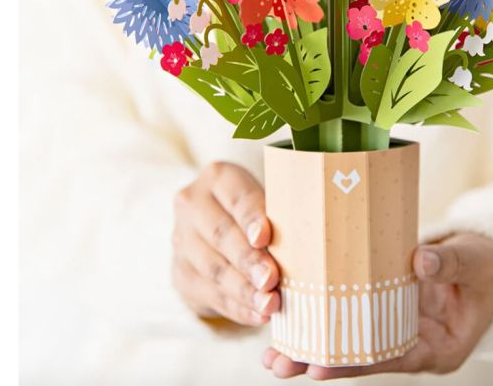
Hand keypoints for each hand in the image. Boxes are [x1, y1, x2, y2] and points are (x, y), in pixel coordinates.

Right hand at [172, 161, 279, 325]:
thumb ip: (282, 216)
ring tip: (269, 304)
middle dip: (248, 260)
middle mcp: (192, 205)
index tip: (265, 238)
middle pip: (221, 234)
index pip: (236, 197)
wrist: (215, 230)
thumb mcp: (268, 201)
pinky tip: (258, 316)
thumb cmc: (257, 213)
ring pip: (213, 268)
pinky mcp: (181, 274)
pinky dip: (238, 308)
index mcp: (219, 177)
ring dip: (244, 290)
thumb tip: (311, 242)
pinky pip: (210, 294)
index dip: (251, 218)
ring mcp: (182, 240)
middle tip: (270, 279)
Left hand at [262, 233, 492, 378]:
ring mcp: (392, 326)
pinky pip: (346, 312)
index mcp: (438, 347)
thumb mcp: (477, 263)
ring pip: (347, 340)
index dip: (354, 363)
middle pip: (360, 358)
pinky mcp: (378, 305)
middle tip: (278, 365)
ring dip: (309, 343)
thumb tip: (420, 260)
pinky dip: (319, 314)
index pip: (390, 359)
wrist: (485, 260)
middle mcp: (410, 343)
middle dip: (317, 362)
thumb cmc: (486, 266)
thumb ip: (452, 263)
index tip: (318, 367)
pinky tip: (288, 312)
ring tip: (270, 353)